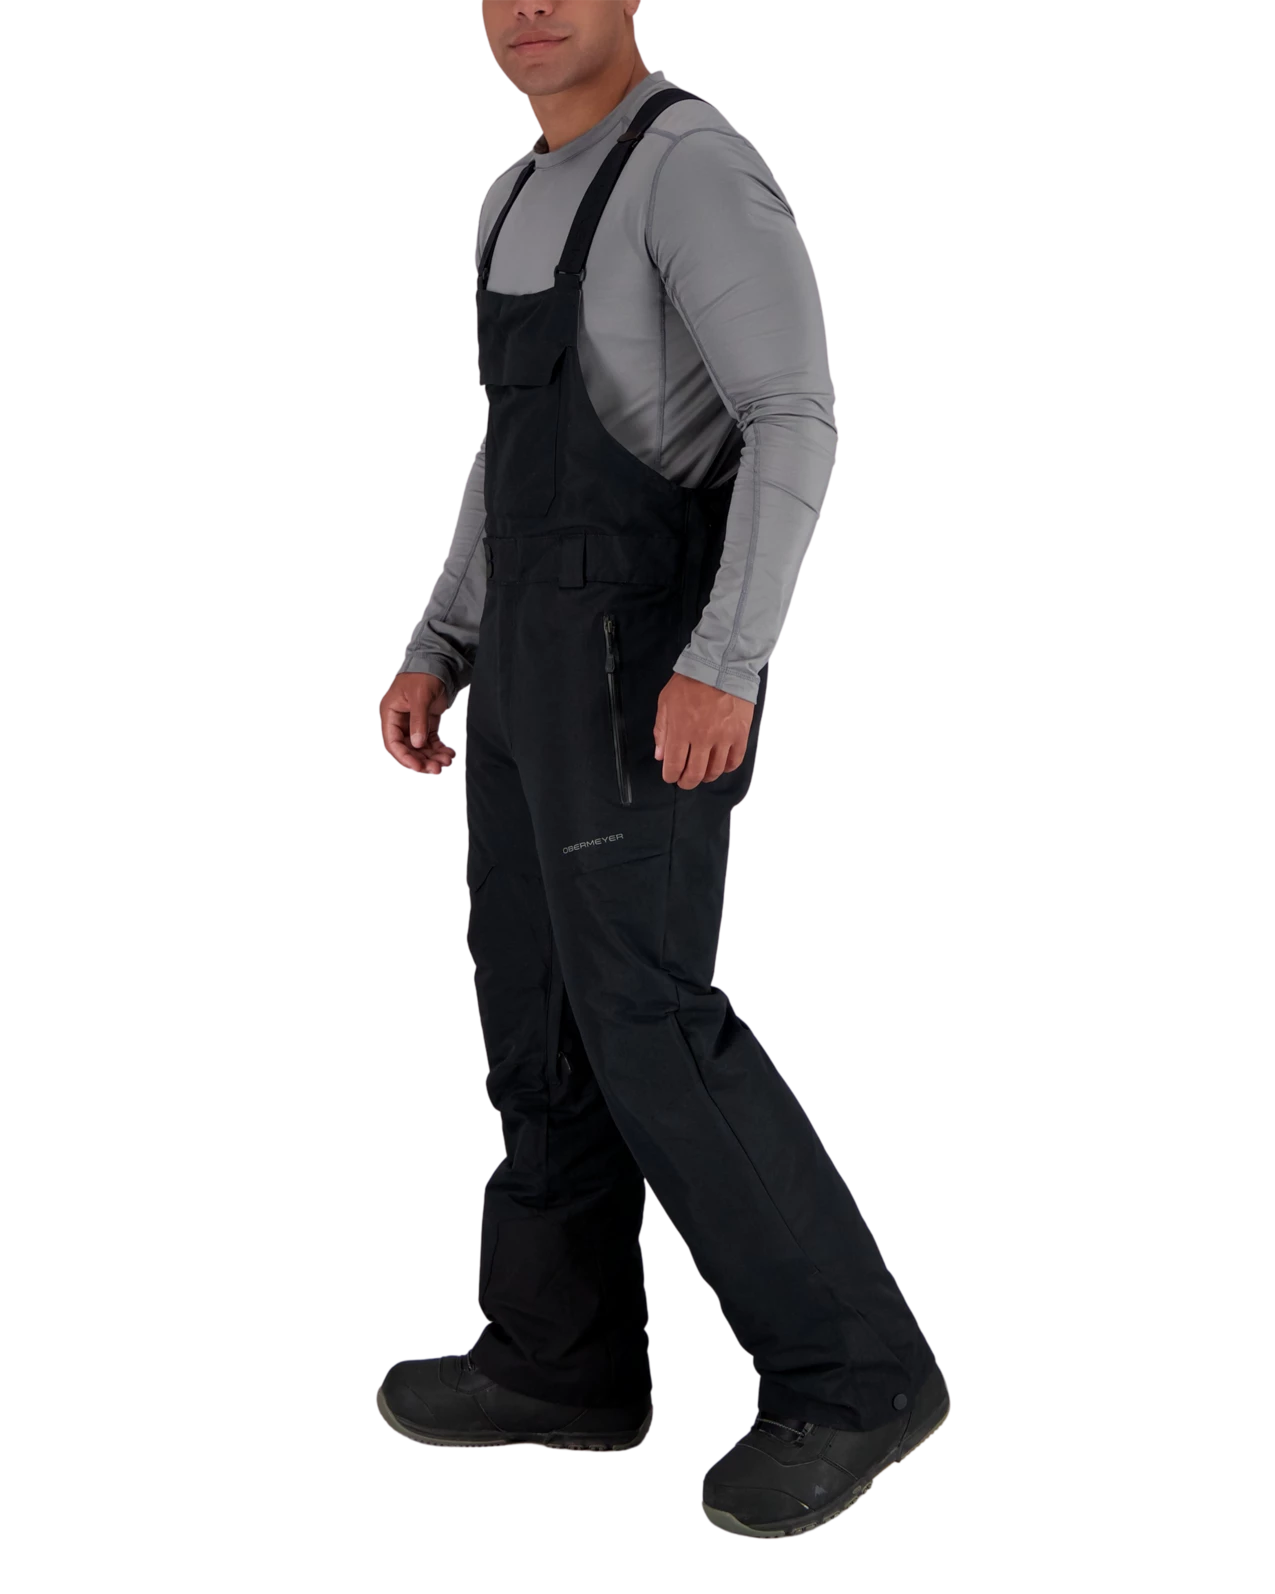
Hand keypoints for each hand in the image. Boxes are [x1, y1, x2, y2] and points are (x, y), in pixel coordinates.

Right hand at [380, 672, 456, 774]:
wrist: (439, 665)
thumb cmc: (423, 674)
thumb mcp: (419, 697)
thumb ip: (418, 721)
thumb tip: (417, 743)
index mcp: (391, 713)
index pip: (393, 742)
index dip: (405, 757)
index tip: (418, 766)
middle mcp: (400, 721)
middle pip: (408, 749)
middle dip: (422, 760)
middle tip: (436, 768)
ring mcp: (413, 724)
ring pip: (420, 748)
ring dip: (432, 757)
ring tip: (446, 761)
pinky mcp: (426, 724)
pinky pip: (431, 742)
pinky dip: (439, 749)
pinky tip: (449, 753)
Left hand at [652, 672, 752, 789]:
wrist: (720, 667)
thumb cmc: (690, 682)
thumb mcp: (665, 702)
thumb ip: (661, 730)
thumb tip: (660, 756)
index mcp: (680, 731)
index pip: (674, 765)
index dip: (670, 776)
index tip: (670, 776)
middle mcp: (702, 739)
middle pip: (694, 773)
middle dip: (686, 782)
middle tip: (685, 781)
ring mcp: (723, 738)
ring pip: (714, 771)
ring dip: (706, 777)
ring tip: (702, 774)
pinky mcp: (740, 735)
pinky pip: (734, 761)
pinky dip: (726, 768)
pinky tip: (721, 766)